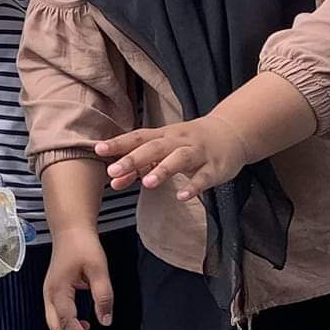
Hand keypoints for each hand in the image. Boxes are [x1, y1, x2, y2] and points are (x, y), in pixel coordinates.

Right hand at [42, 231, 112, 329]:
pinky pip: (58, 316)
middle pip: (56, 328)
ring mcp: (50, 294)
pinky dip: (70, 327)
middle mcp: (49, 295)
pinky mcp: (54, 293)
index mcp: (58, 290)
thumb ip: (103, 296)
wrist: (70, 230)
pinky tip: (85, 328)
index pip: (67, 321)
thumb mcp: (98, 269)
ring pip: (55, 325)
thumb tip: (106, 321)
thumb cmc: (83, 246)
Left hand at [99, 114, 246, 198]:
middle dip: (133, 159)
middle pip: (155, 147)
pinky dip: (193, 187)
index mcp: (164, 136)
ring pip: (179, 159)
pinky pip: (204, 178)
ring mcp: (198, 153)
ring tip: (147, 183)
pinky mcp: (215, 167)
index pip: (138, 137)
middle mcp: (179, 141)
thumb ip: (140, 166)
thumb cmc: (190, 143)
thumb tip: (113, 182)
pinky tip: (182, 196)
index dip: (118, 143)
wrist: (231, 133)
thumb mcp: (165, 150)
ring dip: (163, 169)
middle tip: (114, 171)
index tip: (98, 149)